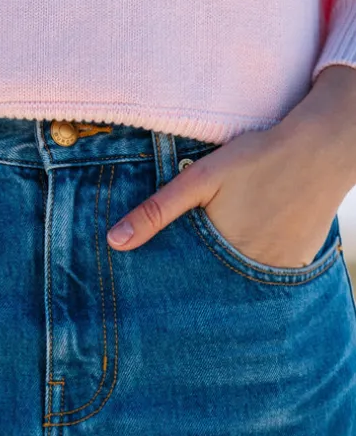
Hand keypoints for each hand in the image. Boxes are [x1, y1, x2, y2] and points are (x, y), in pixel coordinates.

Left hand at [104, 65, 355, 266]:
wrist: (321, 148)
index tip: (154, 287)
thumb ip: (156, 211)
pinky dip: (253, 268)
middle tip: (186, 270)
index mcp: (224, 253)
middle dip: (197, 282)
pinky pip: (268, 277)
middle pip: (214, 284)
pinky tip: (248, 243)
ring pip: (241, 283)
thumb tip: (114, 243)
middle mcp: (254, 271)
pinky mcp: (300, 265)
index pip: (187, 280)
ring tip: (222, 253)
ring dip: (225, 276)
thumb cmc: (256, 157)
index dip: (171, 280)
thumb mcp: (199, 179)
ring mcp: (281, 271)